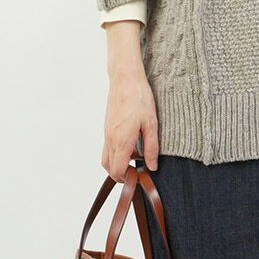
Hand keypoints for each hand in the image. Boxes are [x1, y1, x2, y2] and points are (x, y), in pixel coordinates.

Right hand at [102, 21, 157, 181]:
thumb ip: (152, 148)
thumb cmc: (140, 99)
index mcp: (122, 141)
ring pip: (105, 159)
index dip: (127, 179)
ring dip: (116, 165)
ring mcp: (107, 133)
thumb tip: (152, 167)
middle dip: (120, 175)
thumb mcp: (152, 124)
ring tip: (134, 160)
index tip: (139, 178)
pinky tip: (130, 147)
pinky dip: (115, 154)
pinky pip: (107, 148)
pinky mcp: (107, 127)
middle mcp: (111, 139)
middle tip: (136, 173)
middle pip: (108, 168)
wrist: (126, 80)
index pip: (118, 170)